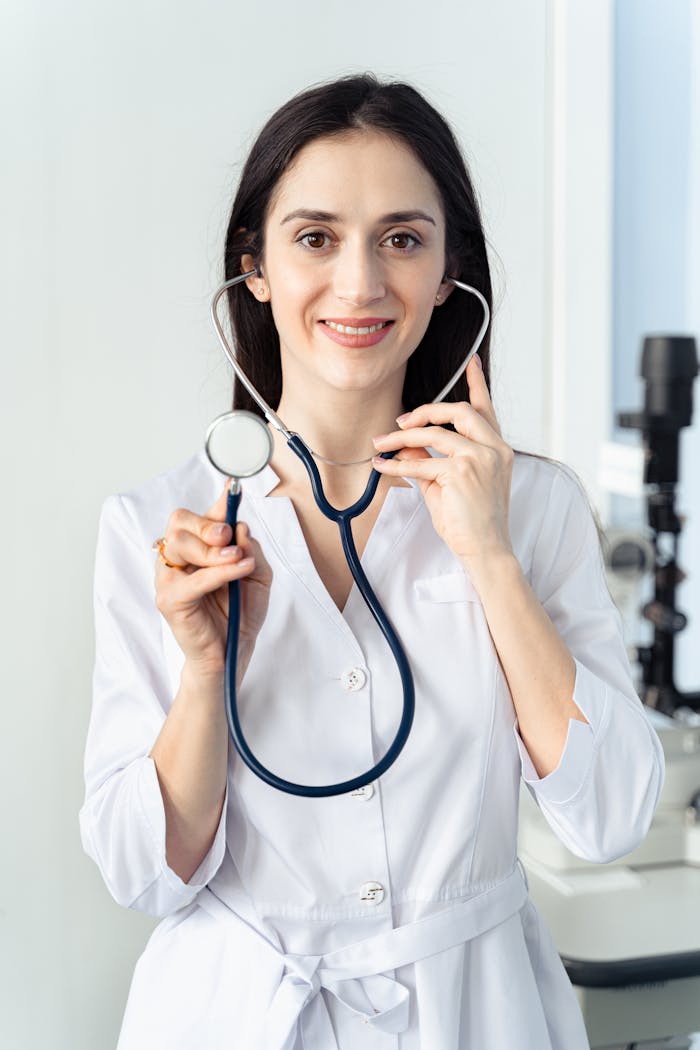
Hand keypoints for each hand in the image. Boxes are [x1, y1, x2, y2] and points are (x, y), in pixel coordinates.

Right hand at [154, 484, 272, 676]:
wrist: (234, 652)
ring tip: (238, 559)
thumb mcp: (258, 575)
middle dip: (209, 525)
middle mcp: (178, 559)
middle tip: (230, 537)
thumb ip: (251, 549)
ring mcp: (169, 579)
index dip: (217, 502)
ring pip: (179, 543)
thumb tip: (240, 527)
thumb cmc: (241, 614)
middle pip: (180, 522)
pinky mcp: (169, 601)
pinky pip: (191, 579)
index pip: (199, 516)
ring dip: (213, 548)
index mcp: (197, 548)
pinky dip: (218, 572)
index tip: (232, 488)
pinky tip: (238, 570)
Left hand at [371, 355, 513, 565]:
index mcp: (497, 449)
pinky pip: (420, 462)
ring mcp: (479, 459)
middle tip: (401, 420)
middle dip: (425, 410)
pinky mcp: (461, 473)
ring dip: (401, 436)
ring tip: (382, 443)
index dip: (478, 384)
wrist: (486, 550)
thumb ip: (433, 458)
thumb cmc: (472, 522)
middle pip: (458, 411)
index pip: (487, 410)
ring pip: (434, 433)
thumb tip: (407, 442)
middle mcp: (493, 449)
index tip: (473, 363)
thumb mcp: (450, 483)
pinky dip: (396, 464)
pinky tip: (383, 466)